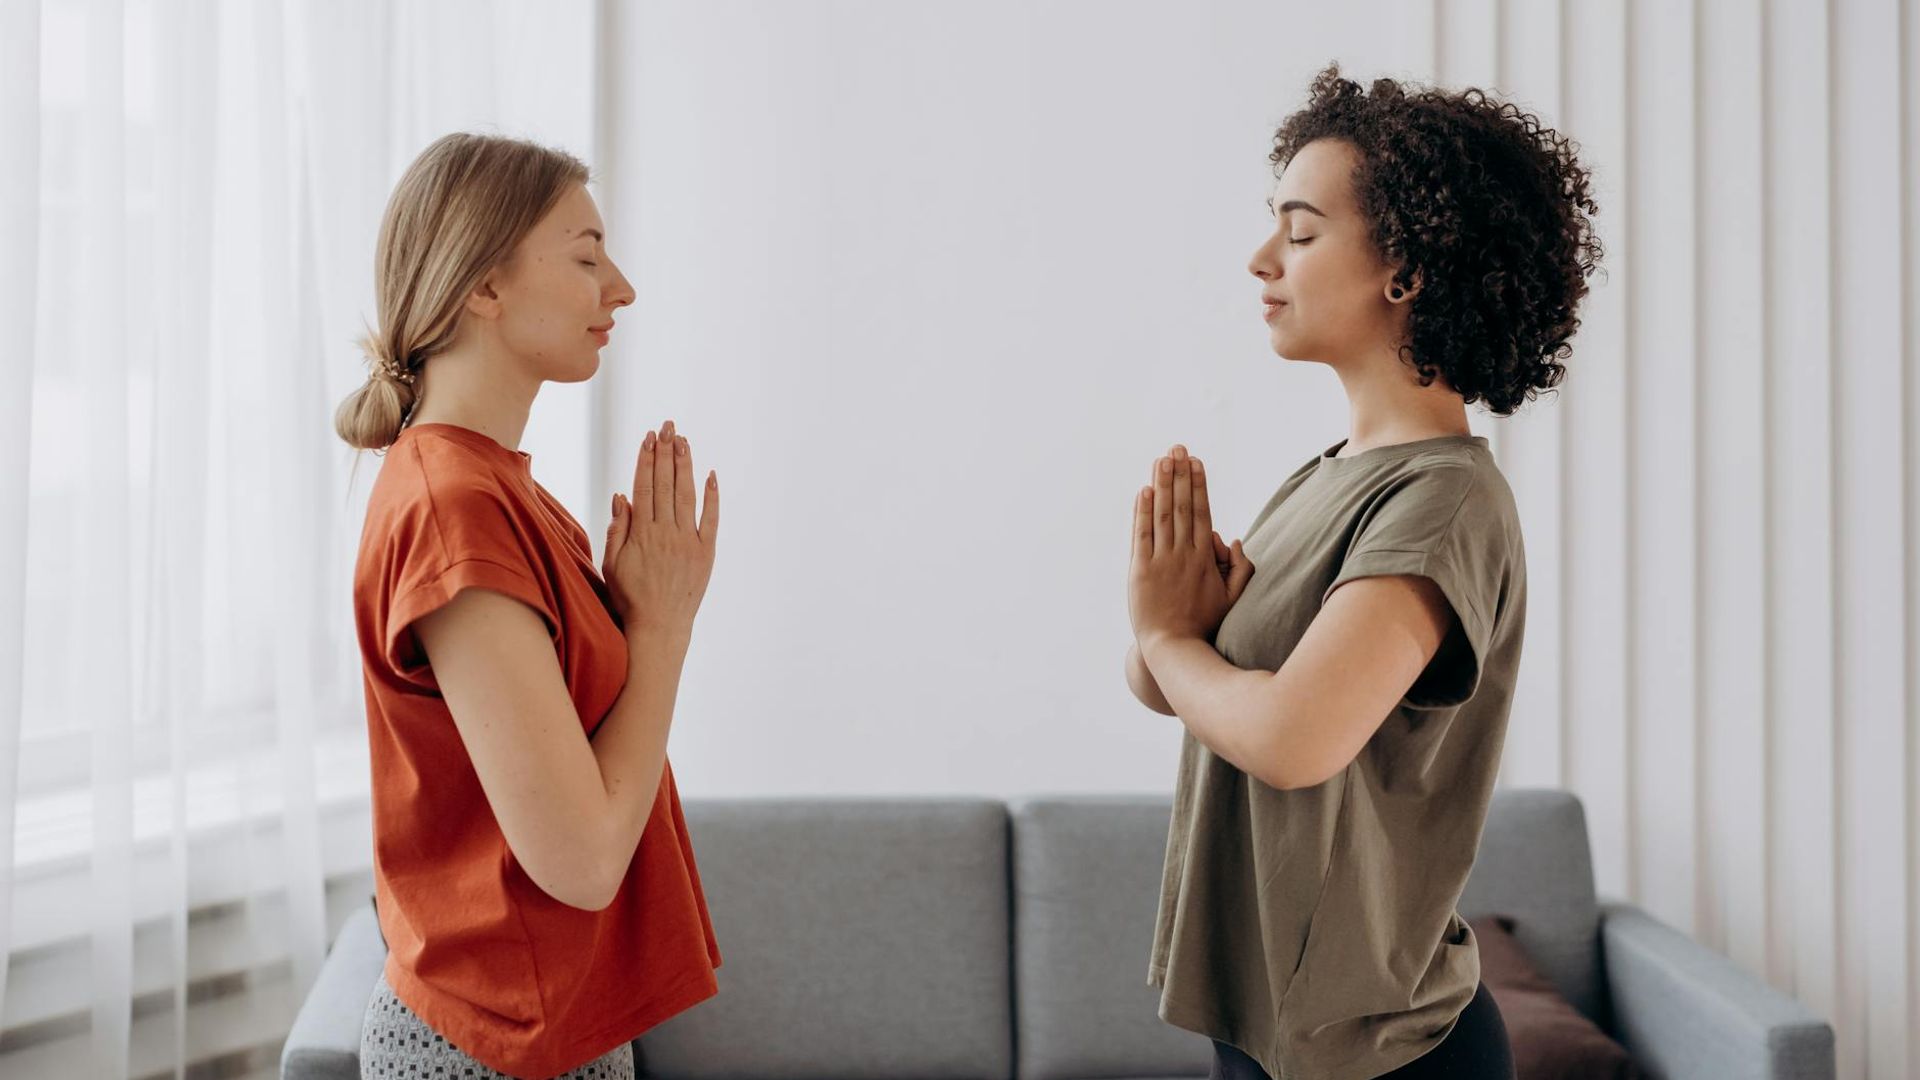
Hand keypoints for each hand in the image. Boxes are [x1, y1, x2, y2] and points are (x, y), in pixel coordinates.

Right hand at [602, 418, 719, 637]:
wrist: (658, 627)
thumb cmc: (630, 596)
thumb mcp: (612, 563)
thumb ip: (617, 528)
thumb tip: (622, 495)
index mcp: (642, 533)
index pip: (644, 486)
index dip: (646, 459)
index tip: (648, 437)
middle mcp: (666, 533)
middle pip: (665, 484)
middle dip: (666, 452)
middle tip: (668, 427)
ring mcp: (688, 542)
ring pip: (686, 495)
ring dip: (685, 466)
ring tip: (683, 441)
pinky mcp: (706, 553)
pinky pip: (711, 519)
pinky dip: (712, 496)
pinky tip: (710, 475)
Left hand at [1128, 444, 1253, 650]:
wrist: (1174, 649)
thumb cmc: (1205, 624)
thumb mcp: (1233, 598)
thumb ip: (1240, 568)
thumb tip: (1235, 537)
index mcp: (1205, 559)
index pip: (1202, 512)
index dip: (1198, 484)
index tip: (1195, 461)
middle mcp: (1184, 555)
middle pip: (1182, 506)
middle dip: (1179, 475)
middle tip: (1177, 448)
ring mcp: (1161, 562)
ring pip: (1162, 515)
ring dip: (1162, 485)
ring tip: (1161, 459)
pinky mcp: (1140, 571)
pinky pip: (1141, 536)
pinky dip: (1142, 512)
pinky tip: (1143, 491)